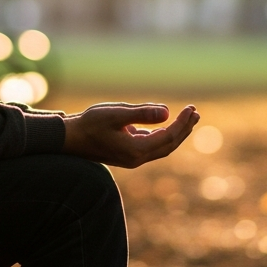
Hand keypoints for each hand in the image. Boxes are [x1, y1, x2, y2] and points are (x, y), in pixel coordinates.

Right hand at [62, 103, 199, 168]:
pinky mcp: (128, 154)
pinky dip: (164, 135)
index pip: (168, 137)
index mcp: (136, 150)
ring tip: (188, 119)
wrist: (70, 139)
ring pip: (163, 147)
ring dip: (176, 133)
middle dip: (184, 129)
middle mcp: (137, 158)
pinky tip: (166, 124)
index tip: (191, 108)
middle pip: (169, 145)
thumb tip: (167, 112)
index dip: (182, 123)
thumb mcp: (116, 114)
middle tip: (195, 113)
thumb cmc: (90, 124)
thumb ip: (142, 113)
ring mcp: (133, 158)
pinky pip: (153, 146)